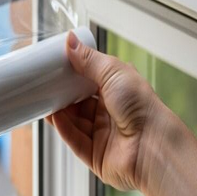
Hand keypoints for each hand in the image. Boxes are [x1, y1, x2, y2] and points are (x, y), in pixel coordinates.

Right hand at [47, 32, 170, 194]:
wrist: (153, 146)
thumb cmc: (142, 106)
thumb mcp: (113, 72)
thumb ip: (89, 59)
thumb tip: (70, 41)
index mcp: (119, 92)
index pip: (91, 81)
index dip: (74, 75)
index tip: (56, 66)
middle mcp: (111, 113)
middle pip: (79, 102)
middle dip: (63, 94)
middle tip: (45, 84)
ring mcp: (103, 134)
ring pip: (74, 121)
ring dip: (59, 112)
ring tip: (43, 100)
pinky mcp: (96, 155)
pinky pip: (75, 140)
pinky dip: (63, 129)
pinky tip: (53, 118)